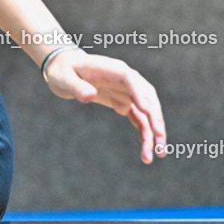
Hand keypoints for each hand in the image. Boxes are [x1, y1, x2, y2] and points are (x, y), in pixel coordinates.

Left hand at [44, 49, 166, 163]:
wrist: (64, 68)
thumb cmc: (63, 70)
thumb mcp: (63, 78)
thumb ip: (76, 86)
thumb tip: (90, 95)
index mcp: (112, 69)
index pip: (131, 79)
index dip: (140, 93)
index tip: (146, 110)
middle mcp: (125, 80)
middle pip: (147, 97)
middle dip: (155, 118)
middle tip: (160, 139)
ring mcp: (127, 92)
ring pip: (146, 112)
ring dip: (153, 132)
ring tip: (157, 154)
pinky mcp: (124, 102)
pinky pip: (139, 118)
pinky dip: (144, 133)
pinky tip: (147, 151)